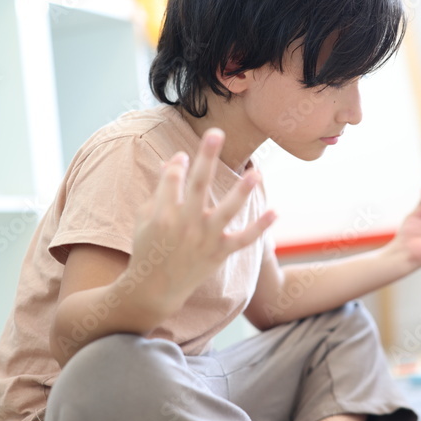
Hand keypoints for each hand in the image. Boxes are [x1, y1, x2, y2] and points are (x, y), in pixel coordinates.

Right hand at [126, 129, 275, 317]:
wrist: (154, 288)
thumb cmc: (148, 247)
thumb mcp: (146, 217)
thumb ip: (161, 189)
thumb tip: (173, 159)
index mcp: (163, 213)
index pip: (173, 178)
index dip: (178, 164)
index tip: (183, 156)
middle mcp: (185, 224)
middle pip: (198, 185)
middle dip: (206, 157)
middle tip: (216, 132)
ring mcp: (204, 239)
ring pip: (226, 212)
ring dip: (241, 192)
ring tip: (255, 172)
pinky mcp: (218, 253)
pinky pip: (242, 239)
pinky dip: (260, 228)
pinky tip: (275, 212)